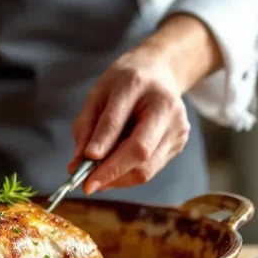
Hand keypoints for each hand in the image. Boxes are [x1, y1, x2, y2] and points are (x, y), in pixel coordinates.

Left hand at [69, 47, 190, 193]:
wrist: (160, 72)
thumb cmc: (123, 83)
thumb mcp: (98, 94)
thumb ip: (86, 127)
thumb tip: (77, 164)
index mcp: (138, 85)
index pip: (117, 121)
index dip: (101, 145)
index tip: (82, 164)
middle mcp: (165, 107)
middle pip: (140, 150)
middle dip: (111, 172)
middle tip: (87, 185)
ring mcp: (177, 127)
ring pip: (146, 168)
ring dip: (117, 179)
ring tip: (96, 179)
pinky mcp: (179, 143)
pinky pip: (150, 169)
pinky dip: (127, 175)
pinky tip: (113, 170)